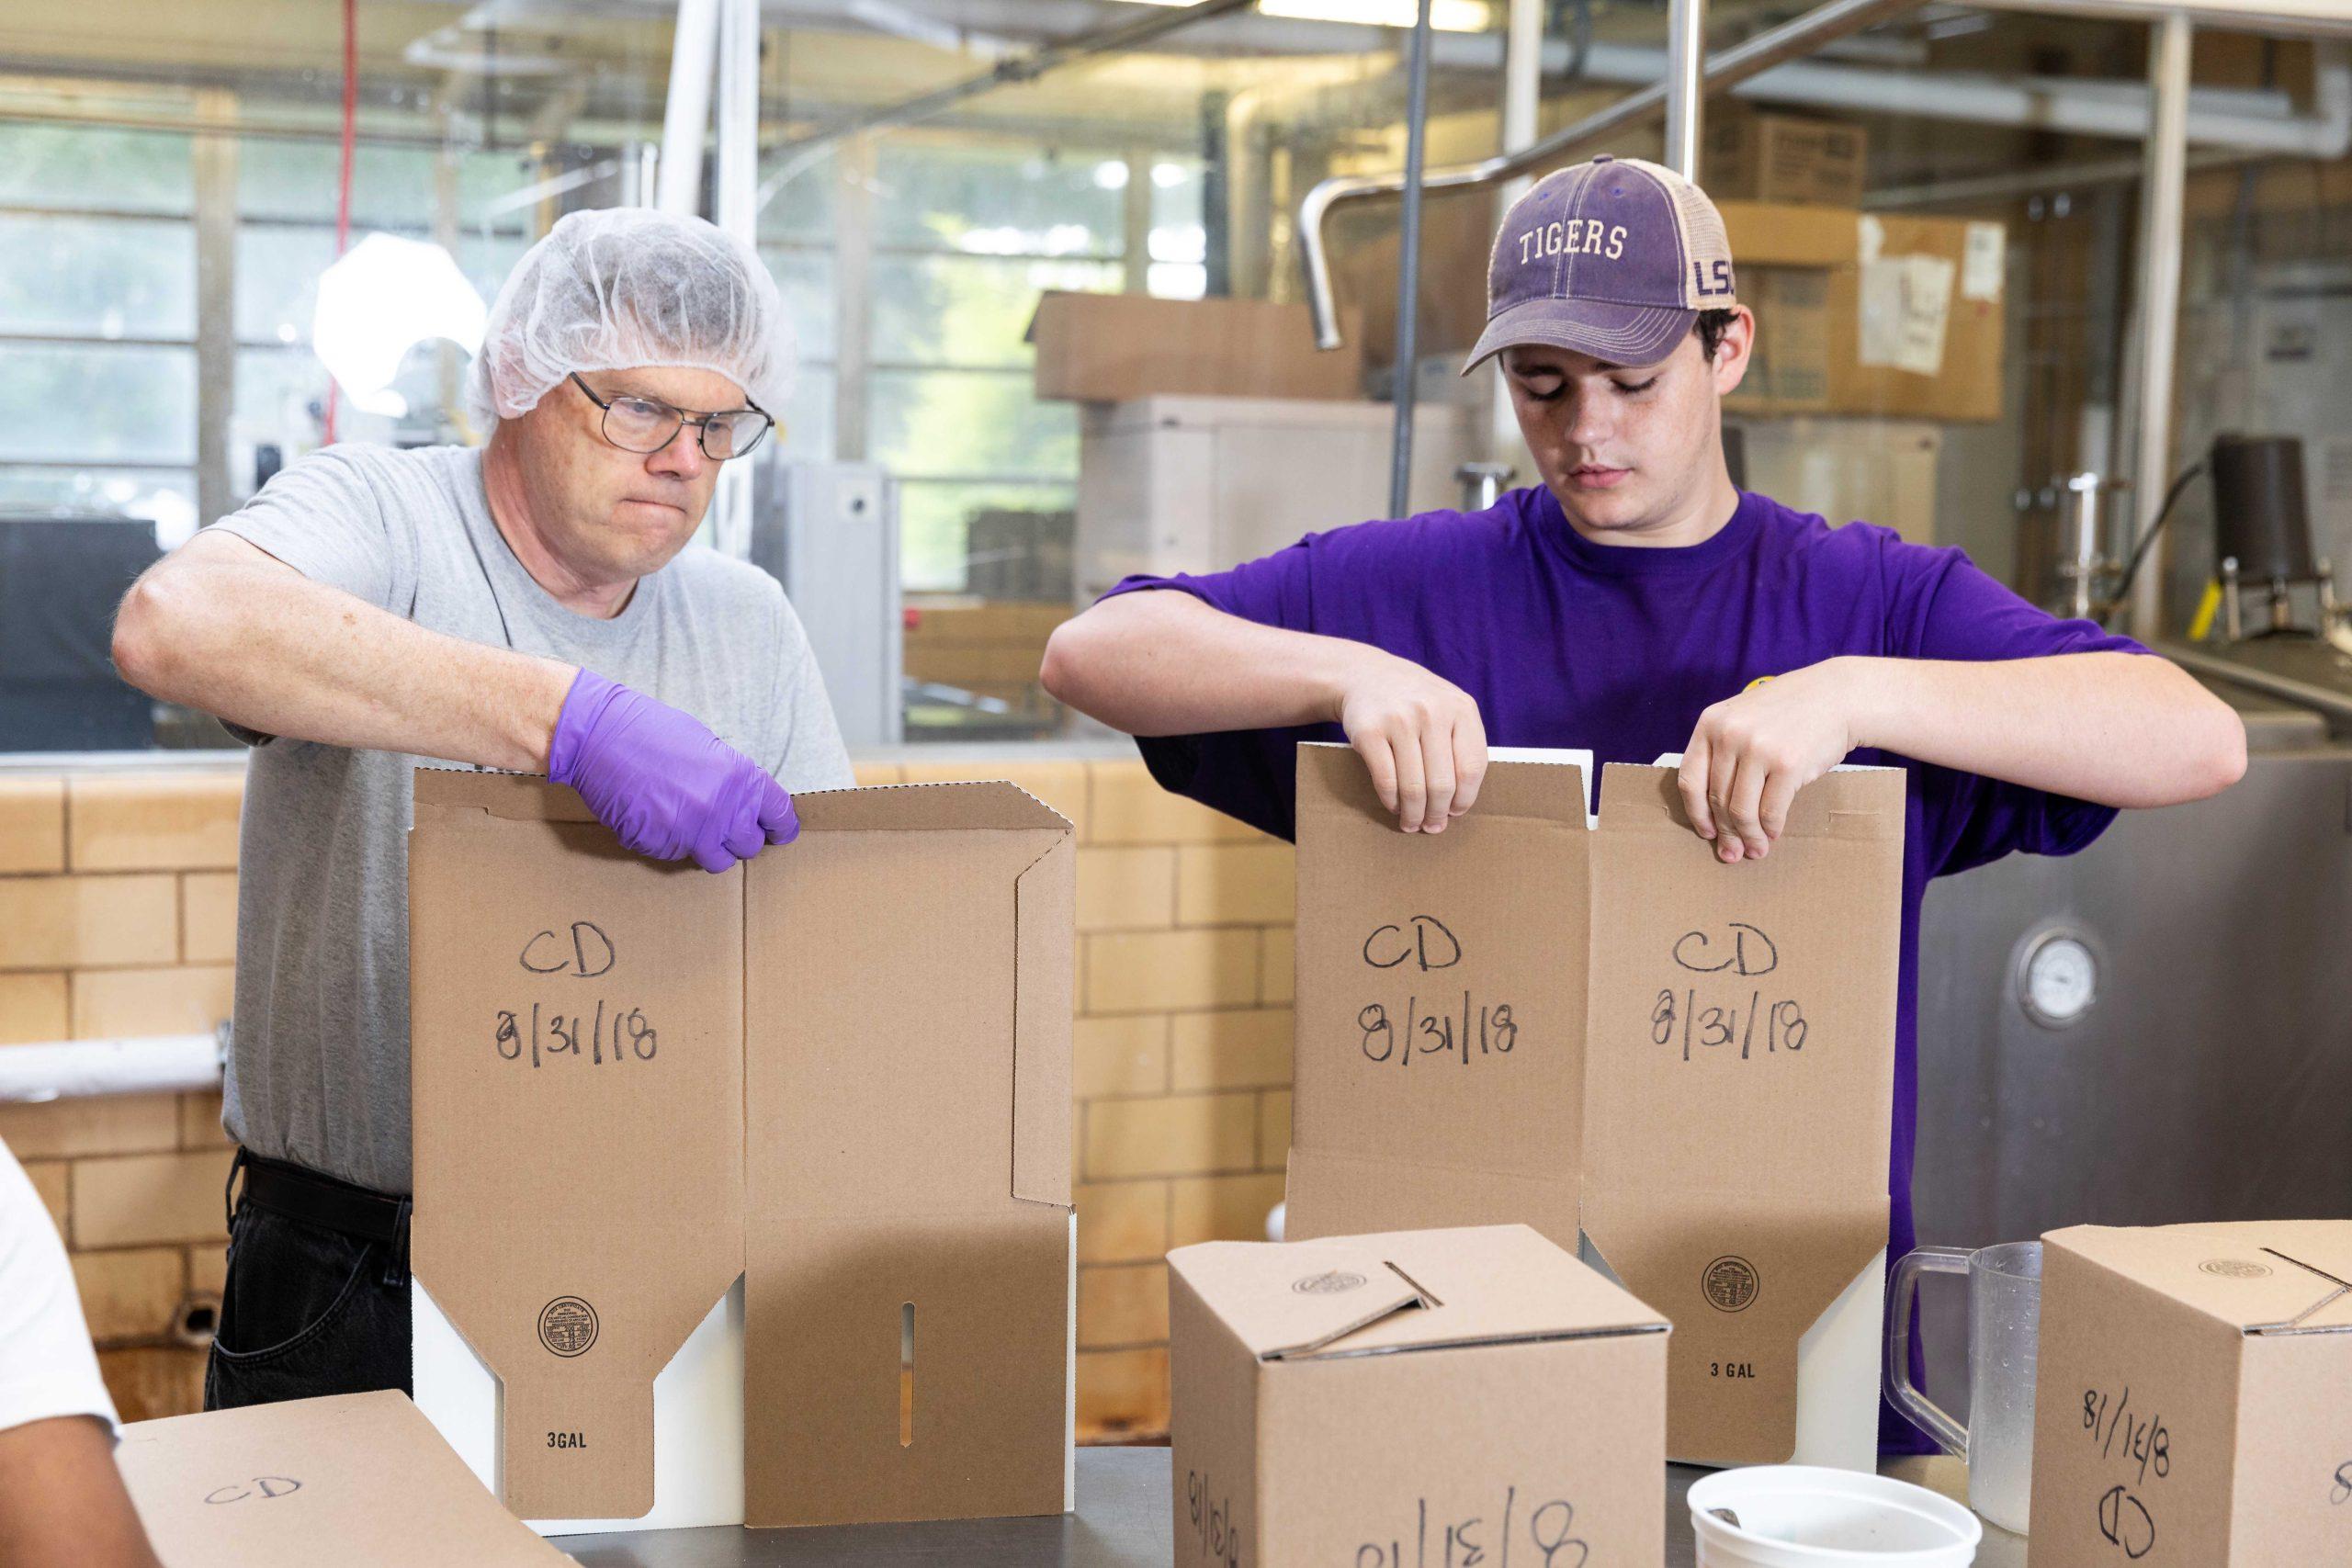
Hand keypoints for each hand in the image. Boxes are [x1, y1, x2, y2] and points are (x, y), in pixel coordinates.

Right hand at [547, 670, 798, 872]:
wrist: (598, 736)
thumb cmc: (650, 730)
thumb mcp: (707, 745)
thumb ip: (732, 778)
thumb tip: (744, 802)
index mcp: (741, 779)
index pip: (780, 817)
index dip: (780, 827)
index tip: (777, 832)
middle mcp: (722, 810)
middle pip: (749, 846)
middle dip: (740, 837)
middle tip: (724, 825)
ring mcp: (690, 833)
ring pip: (717, 860)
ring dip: (709, 847)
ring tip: (691, 824)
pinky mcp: (660, 847)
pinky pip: (677, 856)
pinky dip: (672, 843)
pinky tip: (657, 818)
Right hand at [1332, 649, 1487, 832]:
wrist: (1367, 675)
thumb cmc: (1415, 702)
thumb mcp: (1449, 708)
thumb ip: (1463, 744)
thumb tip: (1459, 802)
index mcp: (1461, 708)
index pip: (1471, 769)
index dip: (1465, 799)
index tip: (1455, 812)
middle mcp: (1432, 712)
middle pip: (1442, 784)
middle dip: (1437, 814)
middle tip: (1432, 826)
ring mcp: (1399, 720)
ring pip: (1413, 787)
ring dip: (1413, 815)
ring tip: (1412, 823)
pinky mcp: (1369, 731)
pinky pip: (1385, 781)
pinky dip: (1391, 801)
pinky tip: (1394, 806)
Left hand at [1677, 659, 1865, 862]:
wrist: (1837, 696)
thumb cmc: (1789, 712)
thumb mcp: (1742, 716)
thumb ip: (1721, 750)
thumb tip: (1711, 810)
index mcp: (1711, 722)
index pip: (1690, 780)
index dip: (1696, 813)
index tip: (1706, 833)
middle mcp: (1729, 734)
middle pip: (1717, 799)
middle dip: (1725, 833)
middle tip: (1732, 853)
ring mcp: (1758, 749)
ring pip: (1742, 810)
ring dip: (1748, 837)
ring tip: (1755, 850)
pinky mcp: (1787, 764)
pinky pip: (1771, 811)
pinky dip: (1770, 829)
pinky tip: (1773, 834)